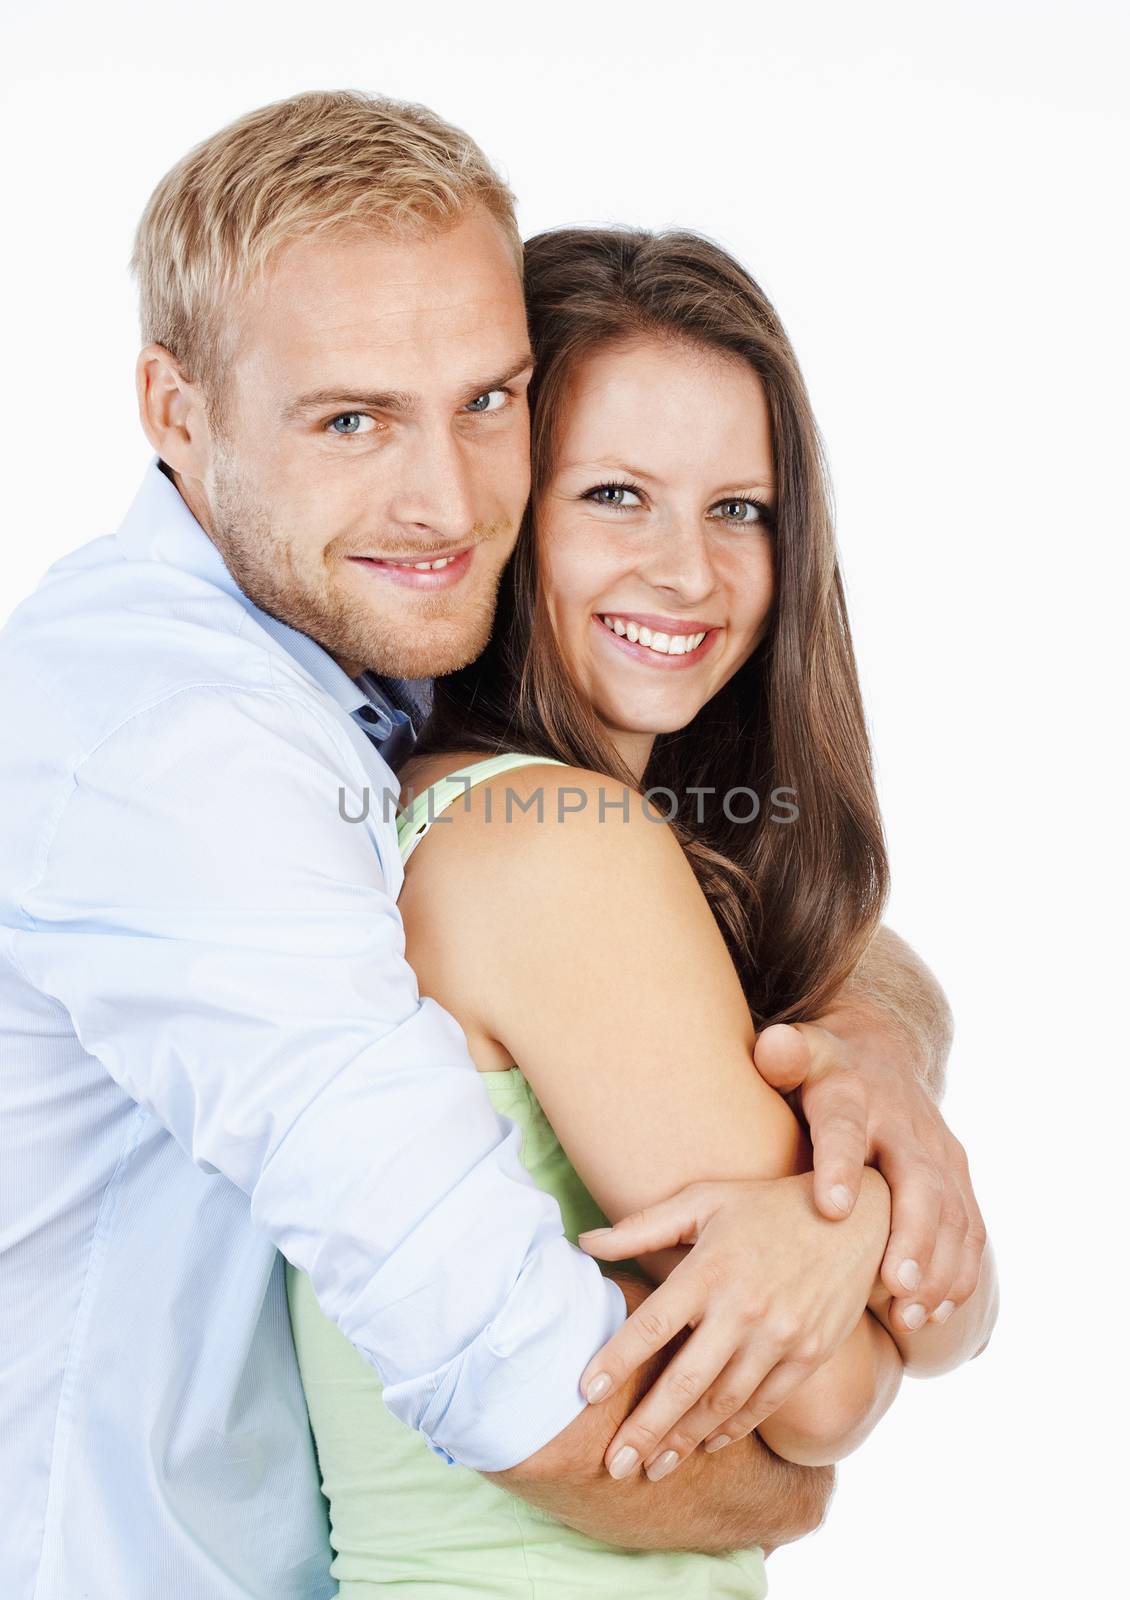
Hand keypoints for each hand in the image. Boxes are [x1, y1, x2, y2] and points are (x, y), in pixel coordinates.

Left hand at [576, 1170, 889, 1479]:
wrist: (854, 1216)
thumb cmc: (765, 1205)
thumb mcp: (704, 1200)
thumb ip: (643, 1226)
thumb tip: (585, 1243)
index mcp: (710, 1268)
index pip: (652, 1324)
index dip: (616, 1361)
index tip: (583, 1395)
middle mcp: (743, 1308)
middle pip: (684, 1381)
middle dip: (645, 1428)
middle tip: (614, 1465)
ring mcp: (780, 1336)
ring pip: (722, 1403)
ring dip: (684, 1441)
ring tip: (652, 1469)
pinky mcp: (809, 1354)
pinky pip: (763, 1404)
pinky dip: (731, 1430)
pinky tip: (704, 1445)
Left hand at [754, 1017, 986, 1332]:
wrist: (878, 1052)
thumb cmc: (818, 1068)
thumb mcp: (795, 1053)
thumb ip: (781, 1055)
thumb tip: (774, 1048)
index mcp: (852, 1095)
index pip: (847, 1128)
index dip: (841, 1165)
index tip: (832, 1208)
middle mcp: (904, 1124)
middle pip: (919, 1180)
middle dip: (912, 1235)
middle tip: (895, 1286)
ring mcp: (937, 1152)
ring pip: (952, 1214)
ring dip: (937, 1268)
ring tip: (910, 1317)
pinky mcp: (956, 1178)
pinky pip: (969, 1229)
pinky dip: (958, 1273)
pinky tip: (934, 1313)